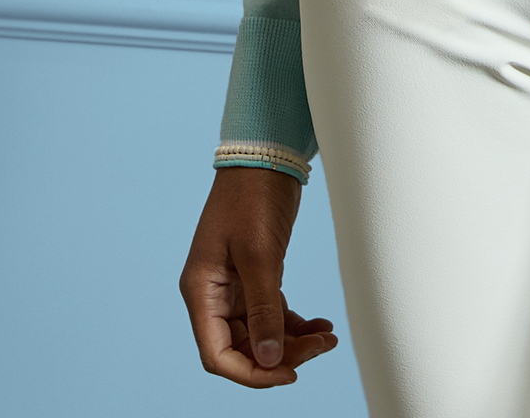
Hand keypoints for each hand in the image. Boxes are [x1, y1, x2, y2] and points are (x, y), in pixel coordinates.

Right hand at [179, 166, 338, 386]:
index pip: (218, 354)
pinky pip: (271, 311)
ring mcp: (234, 286)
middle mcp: (213, 294)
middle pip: (242, 346)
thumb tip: (270, 359)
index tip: (288, 374)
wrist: (266, 156)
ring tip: (327, 338)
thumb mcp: (260, 255)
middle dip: (280, 353)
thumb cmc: (253, 198)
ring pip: (261, 331)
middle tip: (320, 347)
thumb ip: (264, 308)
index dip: (251, 372)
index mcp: (201, 292)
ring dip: (292, 340)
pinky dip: (294, 322)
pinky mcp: (256, 274)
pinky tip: (320, 325)